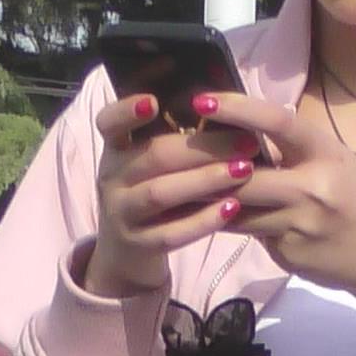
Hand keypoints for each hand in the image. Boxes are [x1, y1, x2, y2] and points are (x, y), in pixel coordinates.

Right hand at [84, 92, 253, 298]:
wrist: (126, 254)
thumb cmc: (149, 193)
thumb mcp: (148, 163)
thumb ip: (173, 138)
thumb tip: (222, 106)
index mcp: (116, 149)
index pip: (109, 123)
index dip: (127, 111)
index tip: (153, 101)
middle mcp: (112, 178)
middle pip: (154, 156)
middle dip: (203, 147)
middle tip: (247, 141)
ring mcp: (122, 213)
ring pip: (161, 193)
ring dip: (205, 180)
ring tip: (244, 170)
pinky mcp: (139, 245)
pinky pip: (171, 233)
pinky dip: (203, 220)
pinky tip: (232, 208)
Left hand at [195, 92, 355, 355]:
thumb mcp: (336, 164)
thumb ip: (295, 151)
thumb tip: (244, 132)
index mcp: (326, 154)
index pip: (278, 123)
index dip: (238, 109)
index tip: (202, 100)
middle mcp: (313, 187)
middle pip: (245, 174)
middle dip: (207, 165)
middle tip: (171, 152)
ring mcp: (299, 223)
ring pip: (238, 208)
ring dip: (209, 198)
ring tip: (178, 185)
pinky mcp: (288, 252)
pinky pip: (248, 233)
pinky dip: (229, 222)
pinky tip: (212, 216)